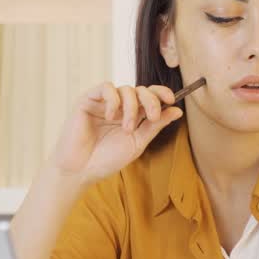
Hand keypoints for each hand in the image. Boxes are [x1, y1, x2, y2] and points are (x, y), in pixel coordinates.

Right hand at [51, 82, 183, 184]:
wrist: (80, 170)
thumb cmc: (107, 159)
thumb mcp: (137, 143)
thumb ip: (155, 126)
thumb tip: (177, 111)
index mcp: (133, 115)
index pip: (150, 96)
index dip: (162, 93)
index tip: (171, 100)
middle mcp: (120, 106)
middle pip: (141, 90)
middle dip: (151, 100)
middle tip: (152, 117)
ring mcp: (104, 102)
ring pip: (126, 89)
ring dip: (131, 107)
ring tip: (126, 128)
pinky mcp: (88, 99)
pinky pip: (106, 88)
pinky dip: (113, 100)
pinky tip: (110, 116)